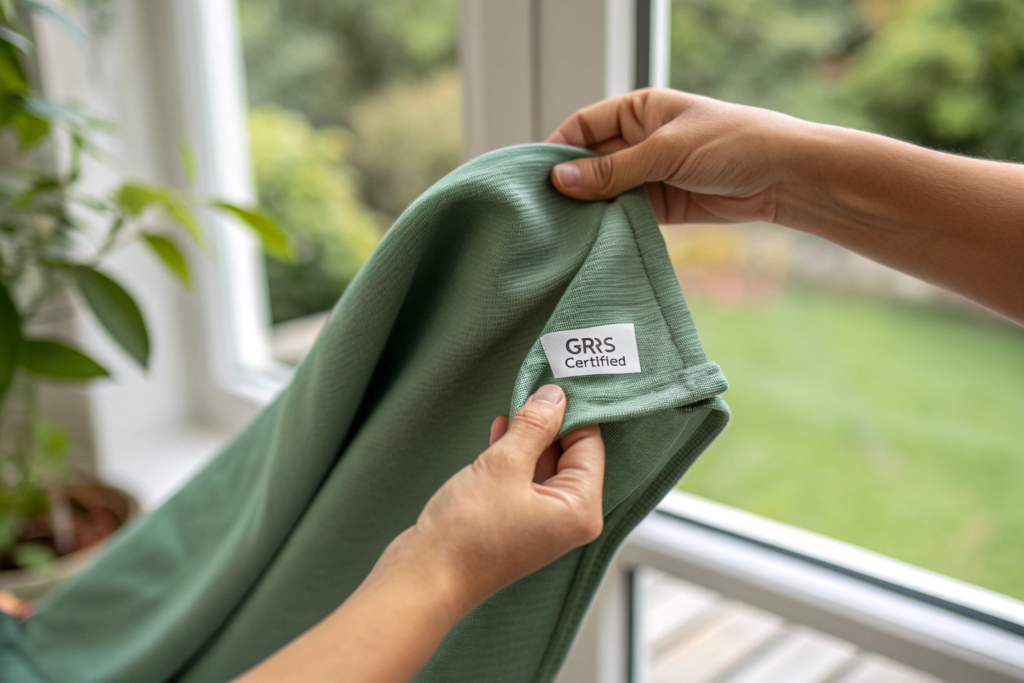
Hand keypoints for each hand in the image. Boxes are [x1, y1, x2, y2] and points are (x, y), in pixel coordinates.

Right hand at [235, 386, 604, 682]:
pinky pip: (525, 479)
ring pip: (545, 465)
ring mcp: (543, 523)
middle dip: (550, 422)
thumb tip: (556, 396)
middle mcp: (569, 518)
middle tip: (533, 386)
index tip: (556, 380)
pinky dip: (515, 455)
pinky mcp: (517, 523)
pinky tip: (500, 430)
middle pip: (571, 455)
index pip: (590, 445)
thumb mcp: (504, 464)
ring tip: (513, 406)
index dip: (572, 411)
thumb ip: (534, 426)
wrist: (426, 577)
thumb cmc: (468, 530)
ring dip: (529, 437)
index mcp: (581, 509)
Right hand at [546, 87, 806, 224]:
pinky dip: (610, 225)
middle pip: (592, 161)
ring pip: (606, 191)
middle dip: (571, 184)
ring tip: (562, 229)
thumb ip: (613, 170)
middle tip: (544, 210)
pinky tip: (591, 239)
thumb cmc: (731, 143)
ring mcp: (651, 174)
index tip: (536, 176)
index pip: (584, 126)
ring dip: (590, 208)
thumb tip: (560, 181)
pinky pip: (626, 214)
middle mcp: (641, 140)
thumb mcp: (666, 151)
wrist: (784, 177)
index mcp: (639, 110)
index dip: (559, 148)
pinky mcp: (663, 205)